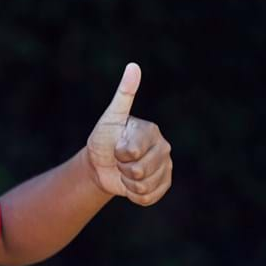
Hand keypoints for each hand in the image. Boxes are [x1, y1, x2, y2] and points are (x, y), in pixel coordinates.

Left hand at [85, 63, 172, 205]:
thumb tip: (133, 66)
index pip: (131, 151)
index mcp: (152, 132)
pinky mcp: (163, 186)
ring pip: (143, 186)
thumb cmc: (104, 138)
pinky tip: (131, 184)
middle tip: (119, 160)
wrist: (100, 164)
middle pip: (140, 171)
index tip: (116, 146)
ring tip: (125, 171)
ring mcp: (165, 168)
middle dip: (122, 169)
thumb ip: (123, 94)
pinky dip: (134, 196)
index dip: (118, 153)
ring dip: (127, 183)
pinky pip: (148, 198)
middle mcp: (164, 148)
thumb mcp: (110, 117)